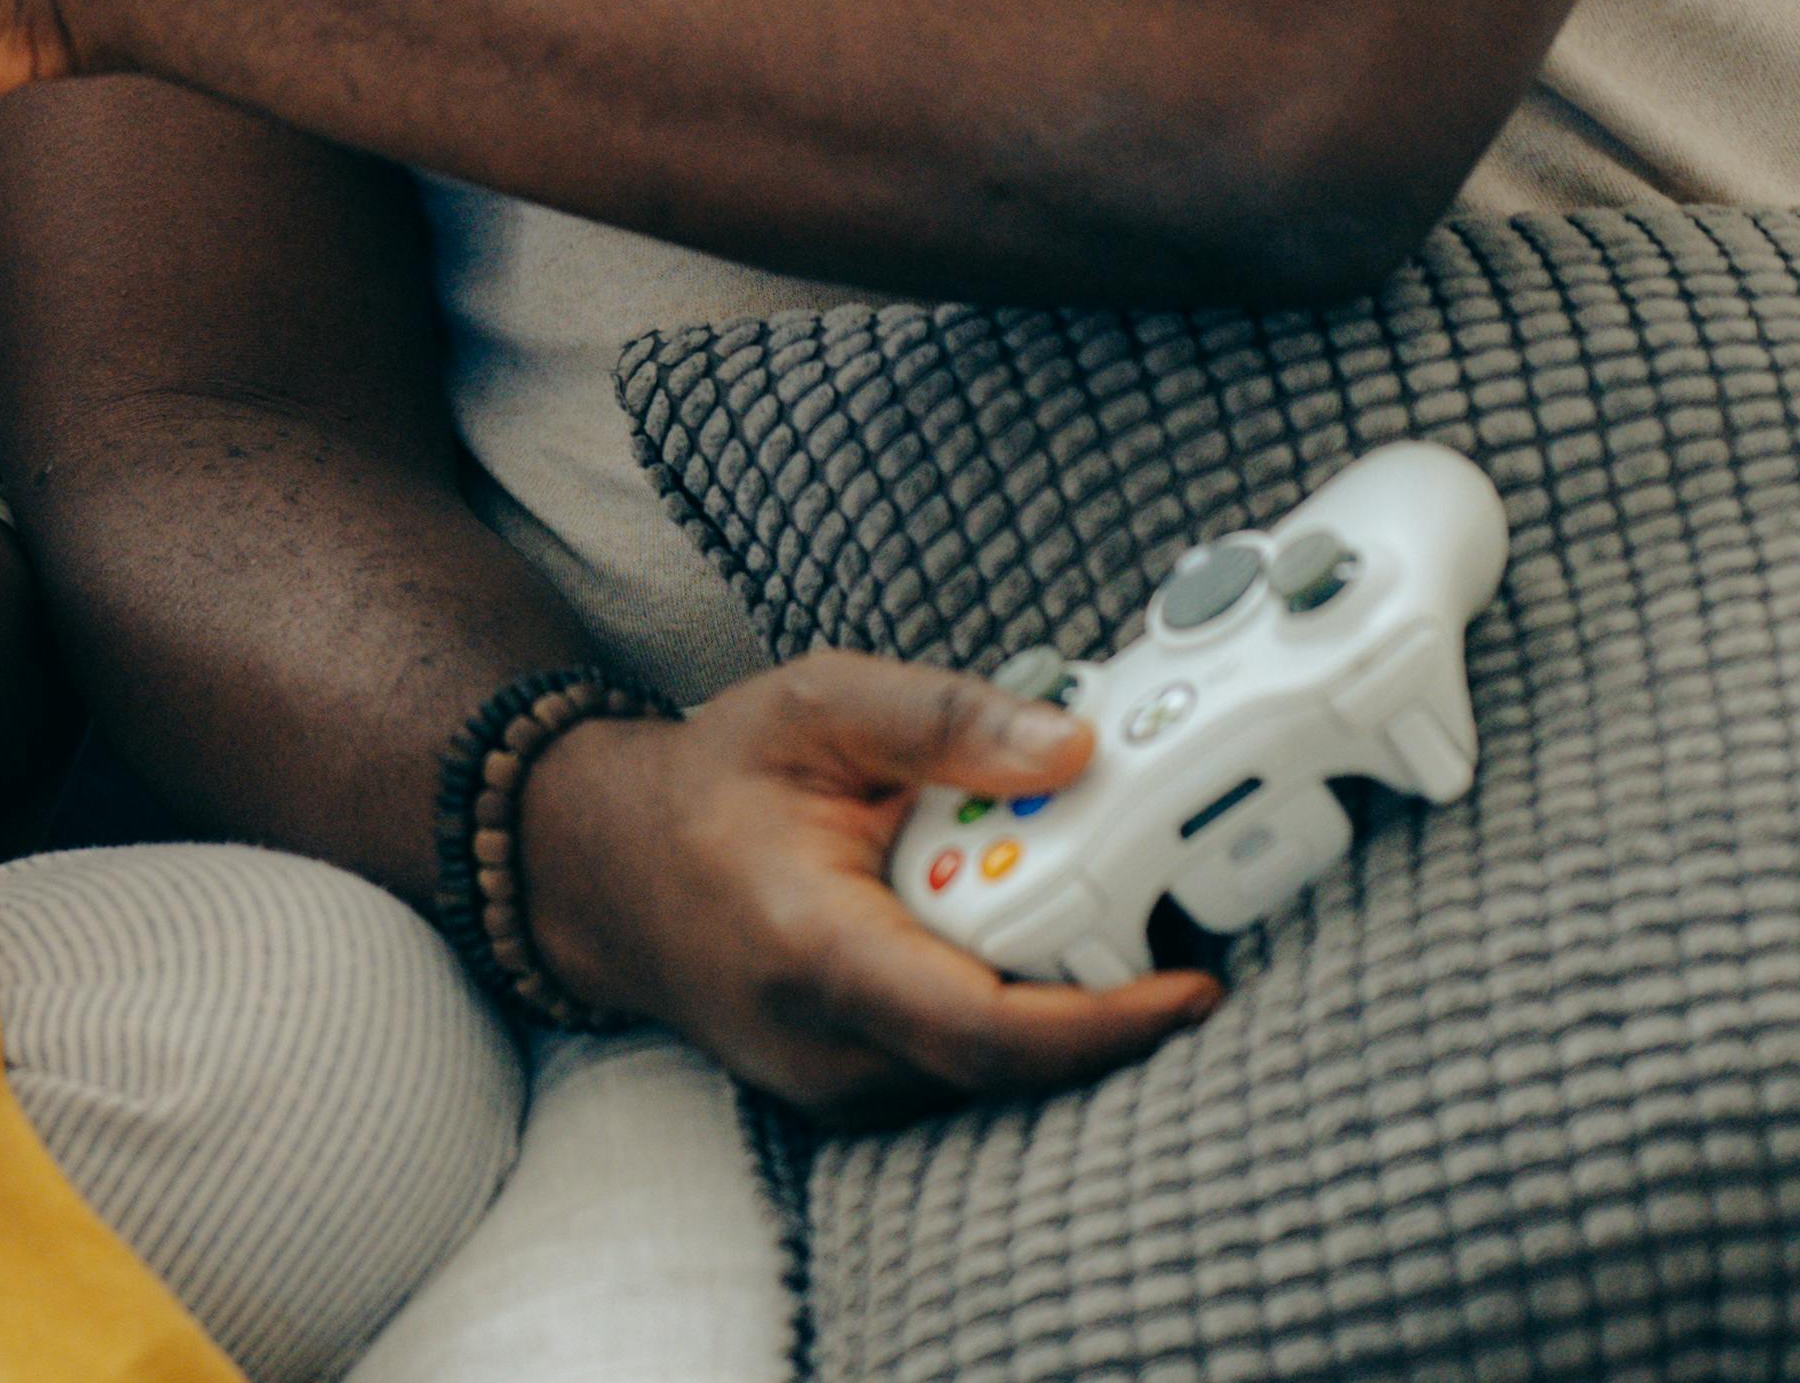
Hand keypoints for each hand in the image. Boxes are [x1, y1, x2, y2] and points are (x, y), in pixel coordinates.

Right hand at [519, 651, 1221, 1121]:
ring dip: (1063, 999)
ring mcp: (837, 1085)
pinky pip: (965, 1068)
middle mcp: (826, 1044)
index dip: (1108, 1023)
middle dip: (1109, 989)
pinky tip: (1024, 933)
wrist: (603, 867)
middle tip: (1173, 904)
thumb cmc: (709, 784)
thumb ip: (943, 717)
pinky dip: (1017, 1009)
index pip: (987, 1029)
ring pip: (996, 1072)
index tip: (1196, 984)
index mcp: (814, 947)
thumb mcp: (815, 705)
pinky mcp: (854, 1094)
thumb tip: (1074, 749)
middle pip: (1014, 1057)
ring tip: (1094, 899)